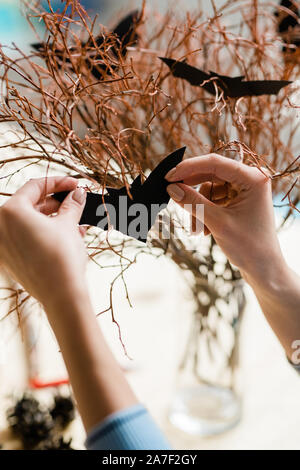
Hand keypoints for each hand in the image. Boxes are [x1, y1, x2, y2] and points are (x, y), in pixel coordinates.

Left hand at [0, 176, 86, 308]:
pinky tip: (64, 235)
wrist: (61, 294)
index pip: (35, 187)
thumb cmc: (62, 257)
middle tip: (75, 201)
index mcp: (11, 212)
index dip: (58, 182)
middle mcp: (0, 227)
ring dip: (51, 219)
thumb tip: (77, 193)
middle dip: (55, 202)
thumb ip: (72, 204)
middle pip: (29, 204)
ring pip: (28, 222)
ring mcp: (2, 245)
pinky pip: (25, 239)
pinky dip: (42, 234)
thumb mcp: (69, 225)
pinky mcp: (9, 260)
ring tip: (75, 220)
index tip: (74, 184)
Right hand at [166, 153, 285, 280]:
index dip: (189, 168)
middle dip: (194, 194)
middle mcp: (251, 180)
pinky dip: (205, 213)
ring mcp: (245, 191)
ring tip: (198, 230)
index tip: (168, 177)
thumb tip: (171, 188)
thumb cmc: (249, 247)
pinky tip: (205, 230)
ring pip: (209, 190)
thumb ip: (193, 202)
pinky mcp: (239, 201)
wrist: (263, 270)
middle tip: (173, 197)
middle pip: (211, 175)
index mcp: (253, 179)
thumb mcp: (217, 223)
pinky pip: (214, 200)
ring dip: (199, 209)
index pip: (215, 163)